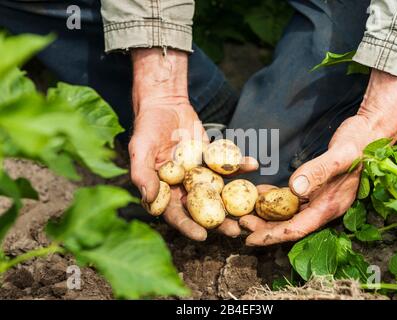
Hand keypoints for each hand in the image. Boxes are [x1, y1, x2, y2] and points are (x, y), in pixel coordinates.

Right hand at [130, 48, 257, 240]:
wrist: (165, 103)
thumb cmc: (147, 127)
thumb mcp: (140, 149)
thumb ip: (142, 173)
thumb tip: (149, 199)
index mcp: (165, 191)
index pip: (176, 214)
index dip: (188, 227)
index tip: (203, 236)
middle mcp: (184, 187)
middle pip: (202, 209)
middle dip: (219, 221)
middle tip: (236, 230)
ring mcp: (200, 174)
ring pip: (219, 192)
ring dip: (235, 201)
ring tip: (253, 209)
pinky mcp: (213, 159)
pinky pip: (228, 165)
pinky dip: (240, 165)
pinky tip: (253, 164)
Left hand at [240, 70, 396, 245]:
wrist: (370, 133)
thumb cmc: (357, 144)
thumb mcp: (339, 156)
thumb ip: (318, 171)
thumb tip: (294, 188)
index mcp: (329, 206)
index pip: (297, 228)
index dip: (272, 235)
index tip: (251, 239)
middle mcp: (324, 206)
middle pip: (290, 224)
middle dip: (265, 227)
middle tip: (241, 223)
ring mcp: (321, 197)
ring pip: (290, 213)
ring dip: (268, 213)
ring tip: (245, 211)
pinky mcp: (317, 187)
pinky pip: (293, 198)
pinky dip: (276, 197)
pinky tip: (261, 192)